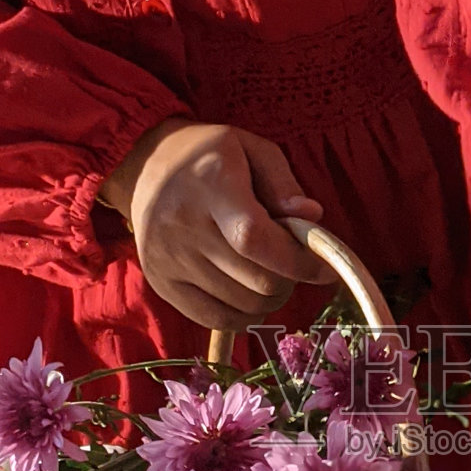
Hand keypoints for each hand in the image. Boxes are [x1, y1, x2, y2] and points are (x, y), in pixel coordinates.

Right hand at [99, 117, 332, 329]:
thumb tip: (312, 218)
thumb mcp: (252, 150)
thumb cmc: (209, 157)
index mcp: (210, 184)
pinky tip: (248, 293)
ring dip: (269, 298)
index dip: (297, 262)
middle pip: (256, 280)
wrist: (146, 165)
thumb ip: (284, 183)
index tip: (324, 268)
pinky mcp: (161, 283)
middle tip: (290, 263)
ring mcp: (168, 259)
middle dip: (289, 279)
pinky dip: (243, 316)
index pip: (256, 239)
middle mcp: (183, 225)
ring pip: (242, 305)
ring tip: (268, 273)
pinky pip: (215, 320)